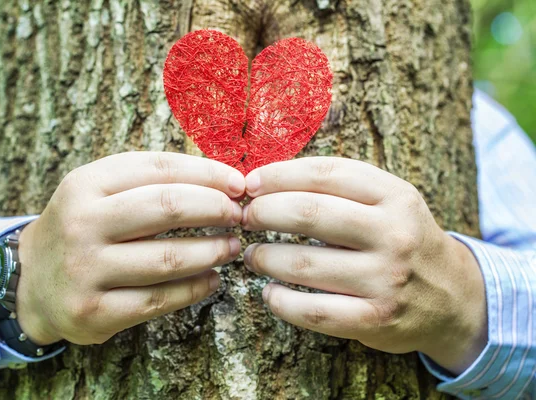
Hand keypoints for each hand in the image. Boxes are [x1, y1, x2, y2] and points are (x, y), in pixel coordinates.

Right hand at [16, 152, 244, 345]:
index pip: (160, 168)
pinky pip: (159, 300)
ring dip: (212, 251)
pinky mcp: (93, 312)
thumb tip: (222, 180)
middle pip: (168, 208)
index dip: (208, 174)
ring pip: (168, 258)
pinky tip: (211, 280)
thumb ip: (150, 180)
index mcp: (86, 184)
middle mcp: (82, 224)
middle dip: (216, 208)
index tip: (239, 184)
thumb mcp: (99, 190)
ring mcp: (85, 270)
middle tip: (239, 215)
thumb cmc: (82, 227)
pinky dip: (194, 290)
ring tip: (231, 247)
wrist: (30, 281)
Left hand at [242, 157, 486, 374]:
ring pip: (302, 264)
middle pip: (309, 214)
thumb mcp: (390, 201)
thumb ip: (340, 187)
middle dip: (263, 213)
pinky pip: (312, 311)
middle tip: (245, 218)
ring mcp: (385, 279)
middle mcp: (393, 234)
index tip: (250, 184)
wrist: (454, 297)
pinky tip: (269, 293)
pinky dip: (280, 302)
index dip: (278, 175)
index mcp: (394, 195)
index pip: (325, 173)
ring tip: (252, 255)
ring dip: (264, 258)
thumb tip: (268, 180)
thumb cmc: (403, 239)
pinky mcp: (375, 318)